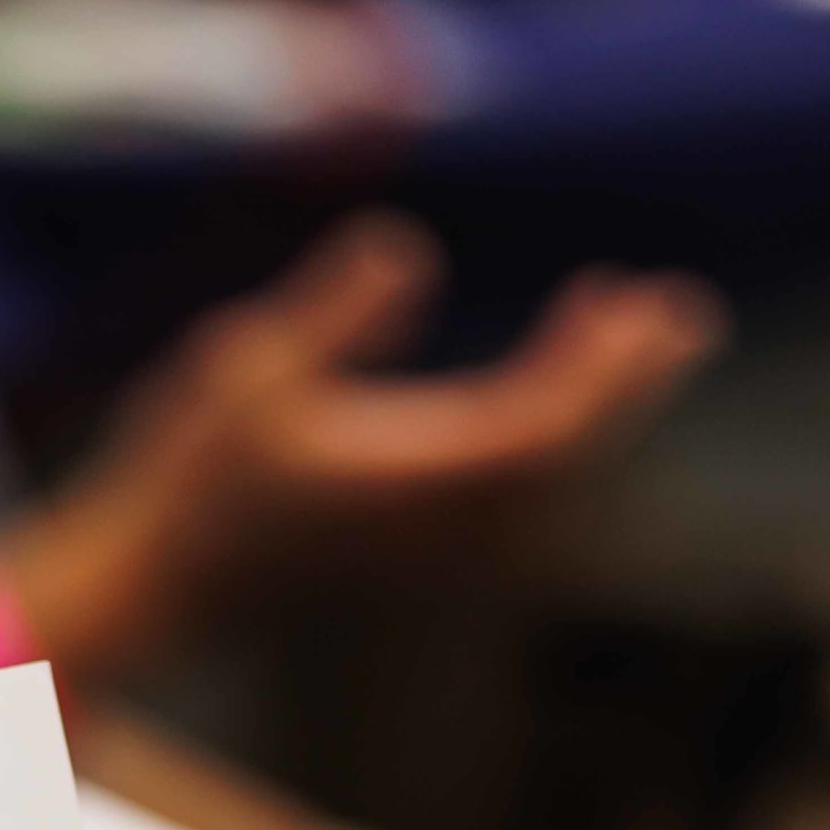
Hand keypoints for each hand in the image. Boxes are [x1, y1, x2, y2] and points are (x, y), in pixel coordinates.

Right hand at [15, 215, 725, 657]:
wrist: (153, 582)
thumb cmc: (184, 476)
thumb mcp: (244, 368)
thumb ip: (334, 312)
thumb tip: (407, 247)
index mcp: (409, 479)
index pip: (542, 428)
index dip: (597, 370)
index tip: (633, 304)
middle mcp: (435, 524)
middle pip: (565, 460)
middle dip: (623, 388)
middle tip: (676, 315)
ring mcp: (425, 545)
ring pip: (542, 485)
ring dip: (587, 414)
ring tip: (620, 339)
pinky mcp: (407, 549)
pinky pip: (507, 501)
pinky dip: (542, 445)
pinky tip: (538, 399)